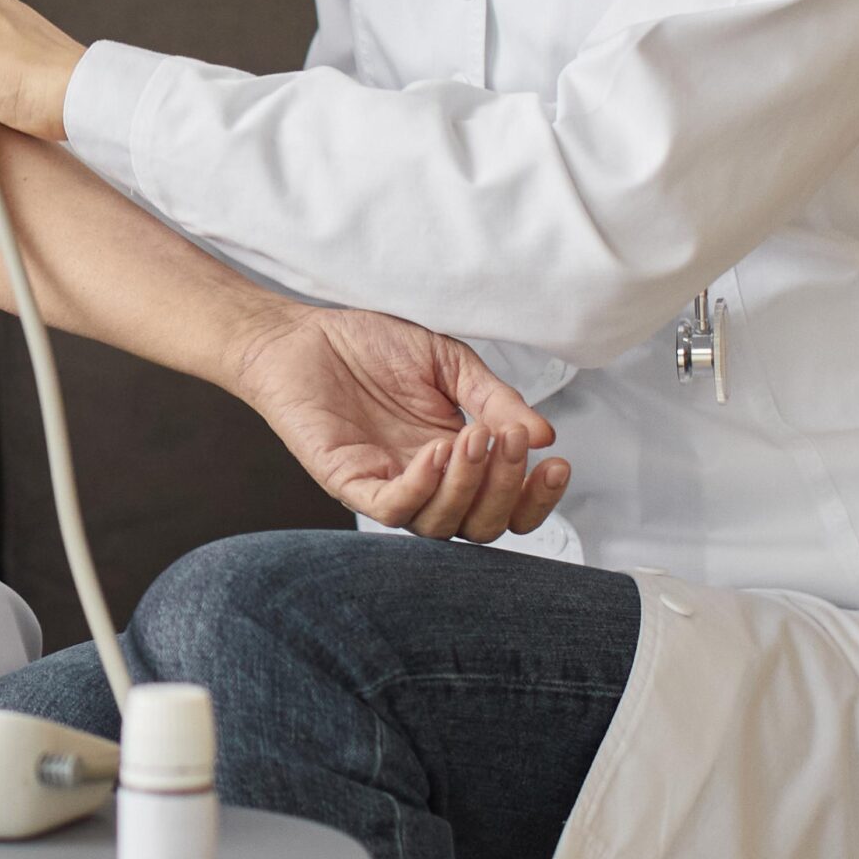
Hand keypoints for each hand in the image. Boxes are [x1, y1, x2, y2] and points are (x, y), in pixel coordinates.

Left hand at [228, 303, 570, 540]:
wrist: (300, 333)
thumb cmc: (368, 346)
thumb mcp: (447, 363)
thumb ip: (492, 397)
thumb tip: (543, 435)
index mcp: (455, 460)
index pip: (507, 507)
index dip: (536, 498)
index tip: (557, 463)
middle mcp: (425, 483)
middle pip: (482, 526)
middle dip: (507, 488)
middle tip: (509, 437)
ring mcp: (387, 485)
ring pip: (441, 525)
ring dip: (468, 486)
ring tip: (472, 436)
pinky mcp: (348, 481)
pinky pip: (391, 507)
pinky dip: (421, 488)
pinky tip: (436, 452)